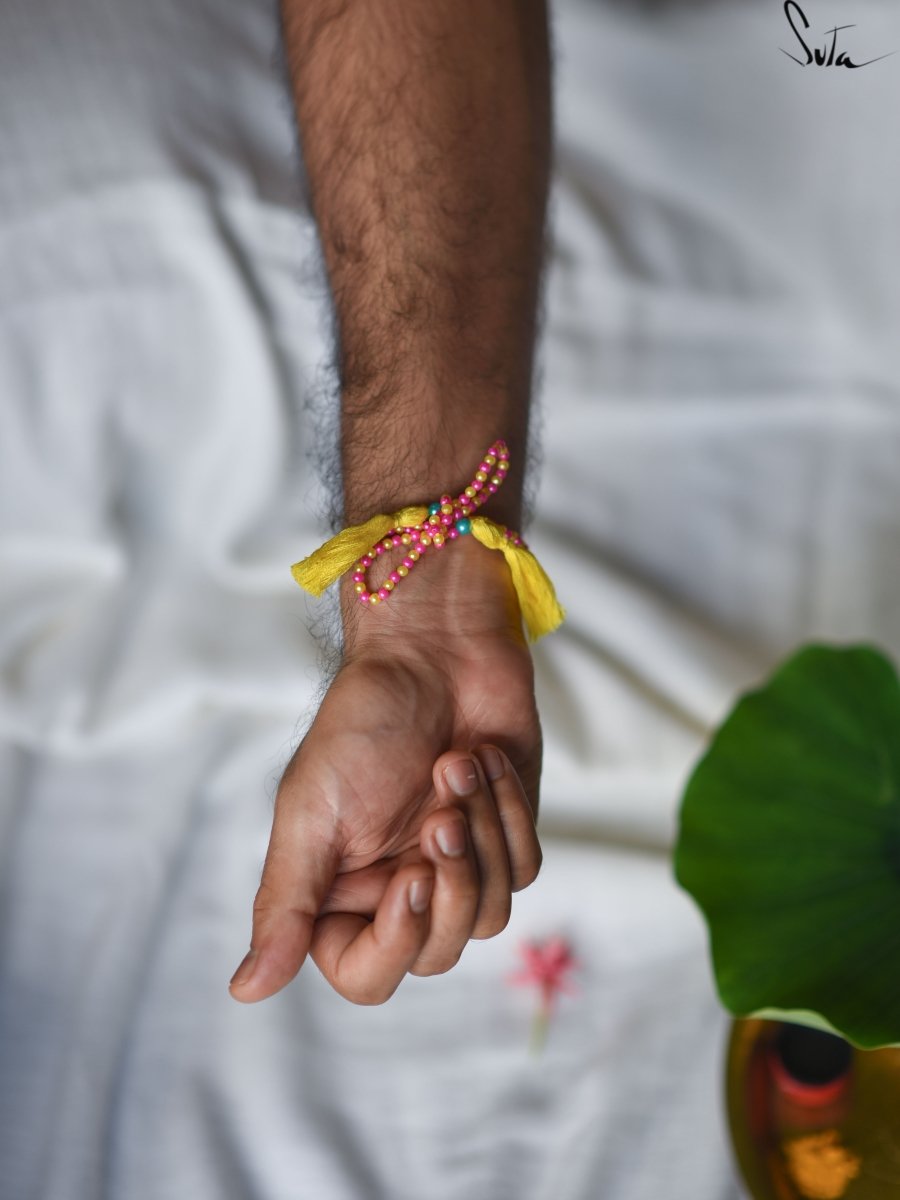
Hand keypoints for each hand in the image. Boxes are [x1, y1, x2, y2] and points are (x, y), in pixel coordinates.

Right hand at [230, 535, 542, 1003]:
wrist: (434, 648)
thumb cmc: (363, 720)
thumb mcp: (310, 812)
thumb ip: (286, 904)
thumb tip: (245, 992)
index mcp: (341, 892)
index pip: (365, 976)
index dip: (395, 942)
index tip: (410, 875)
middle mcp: (398, 889)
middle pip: (437, 953)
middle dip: (450, 882)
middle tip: (440, 813)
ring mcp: (456, 866)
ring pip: (489, 917)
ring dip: (481, 837)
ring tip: (455, 766)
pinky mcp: (505, 836)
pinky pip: (522, 867)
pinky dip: (506, 811)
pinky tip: (483, 757)